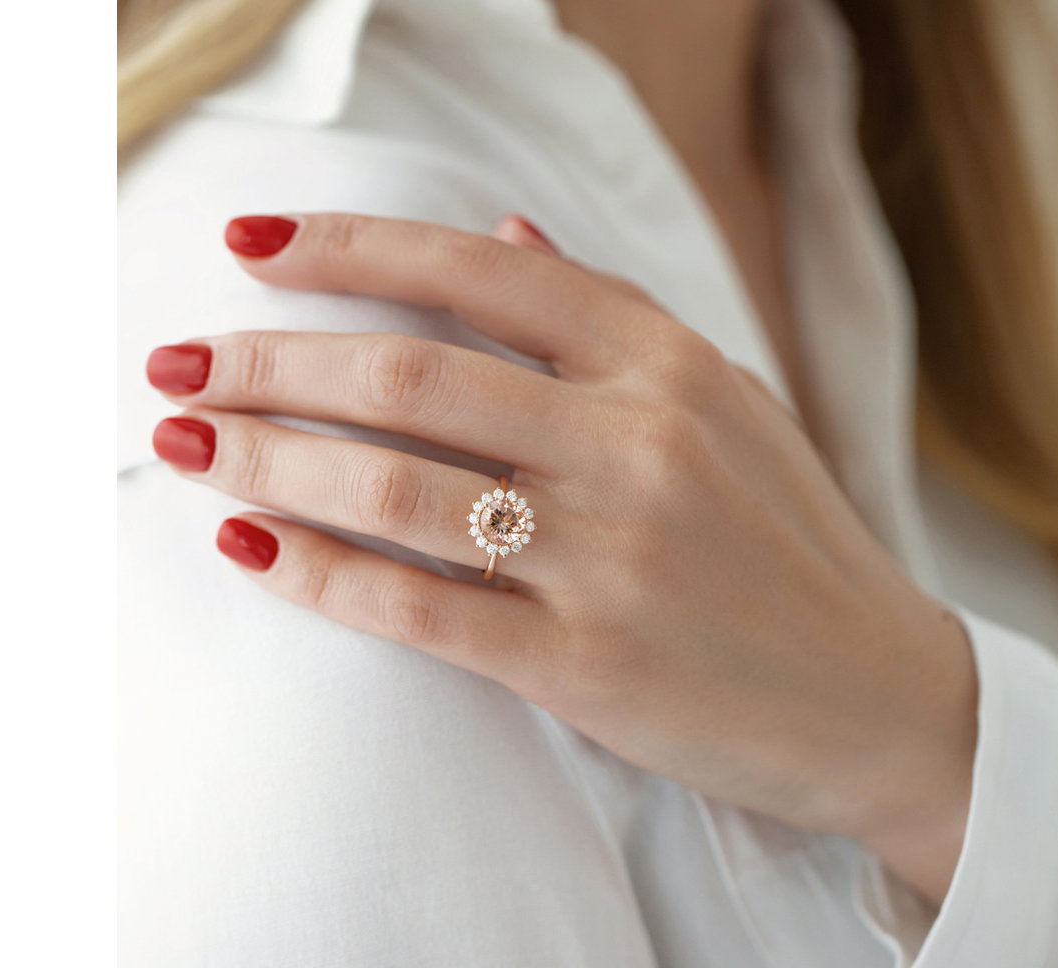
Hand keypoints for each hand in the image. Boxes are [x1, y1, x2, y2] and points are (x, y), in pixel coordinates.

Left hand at [145, 212, 978, 902]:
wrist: (879, 697)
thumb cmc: (789, 541)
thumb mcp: (728, 402)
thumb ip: (612, 318)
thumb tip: (500, 238)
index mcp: (669, 363)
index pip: (475, 273)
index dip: (349, 248)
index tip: (251, 245)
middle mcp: (638, 444)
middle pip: (408, 375)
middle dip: (269, 361)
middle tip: (178, 364)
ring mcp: (611, 557)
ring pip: (393, 489)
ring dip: (264, 462)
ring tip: (183, 447)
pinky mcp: (586, 665)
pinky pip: (418, 608)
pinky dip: (316, 575)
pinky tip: (246, 550)